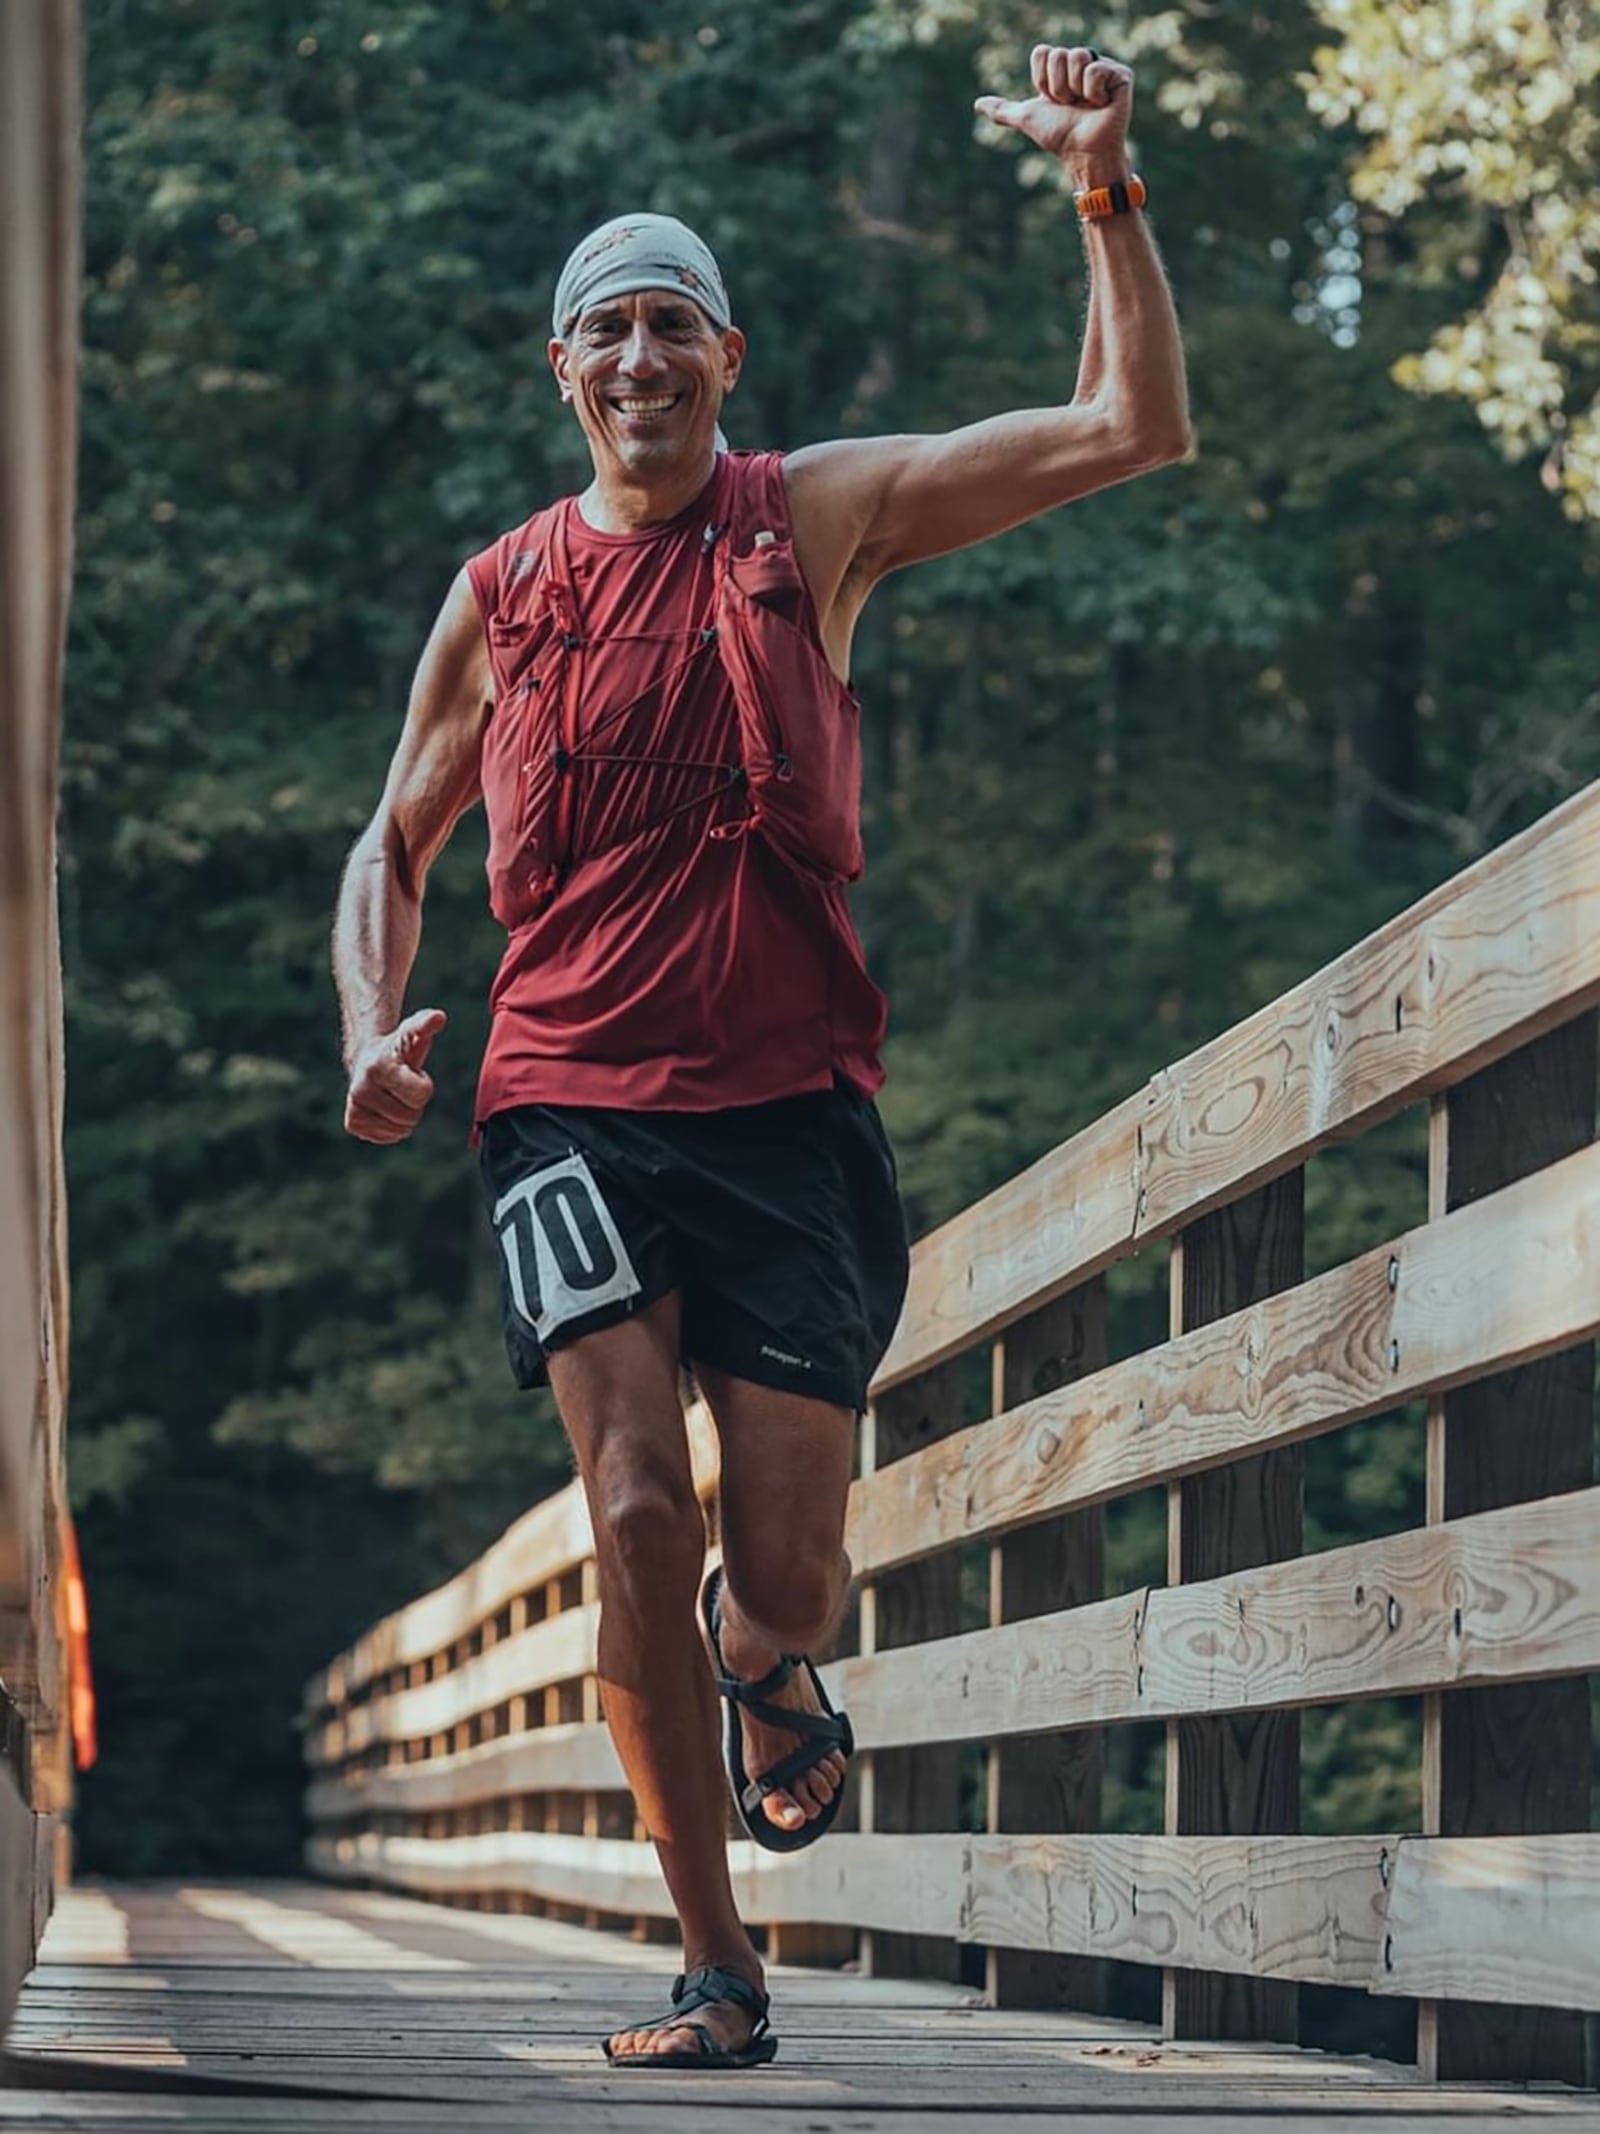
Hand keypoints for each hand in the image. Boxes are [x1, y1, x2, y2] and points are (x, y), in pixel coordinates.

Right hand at [344, 1007, 446, 1144]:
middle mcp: (360, 1089)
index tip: (413, 1073)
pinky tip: (385, 1108)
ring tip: (394, 1096)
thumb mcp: (413, 1032)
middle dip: (414, 1103)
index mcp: (378, 1067)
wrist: (369, 1059)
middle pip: (411, 1117)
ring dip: (404, 1116)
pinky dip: (392, 1127)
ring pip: (400, 1130)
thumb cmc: (398, 1048)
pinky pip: (387, 1137)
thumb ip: (426, 1024)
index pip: (421, 1094)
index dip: (423, 1085)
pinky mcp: (352, 1123)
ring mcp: (355, 1107)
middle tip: (403, 1087)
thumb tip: (439, 1017)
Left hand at [975, 43, 1133, 175]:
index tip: (1051, 100)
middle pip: (1058, 54)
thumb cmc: (1059, 137)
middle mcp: (1082, 64)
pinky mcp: (1120, 75)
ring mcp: (1103, 67)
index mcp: (1062, 69)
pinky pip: (1096, 68)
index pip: (1043, 52)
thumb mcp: (1027, 119)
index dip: (1042, 79)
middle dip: (1057, 86)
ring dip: (1074, 89)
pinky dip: (1093, 91)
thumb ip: (1004, 110)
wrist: (1082, 153)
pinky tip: (1101, 104)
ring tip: (1085, 104)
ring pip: (1077, 57)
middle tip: (1070, 104)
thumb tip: (978, 105)